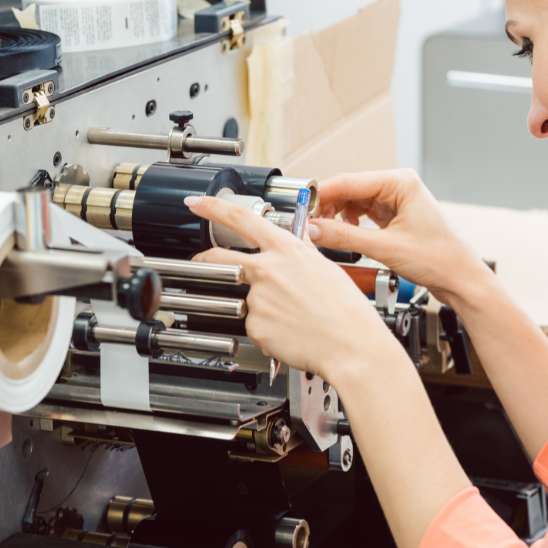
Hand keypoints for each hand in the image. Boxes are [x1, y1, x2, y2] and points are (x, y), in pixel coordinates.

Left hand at [185, 195, 399, 386]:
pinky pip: (255, 326)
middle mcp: (267, 270)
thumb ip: (300, 253)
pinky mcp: (255, 326)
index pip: (241, 219)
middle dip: (205, 259)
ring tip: (291, 317)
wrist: (350, 344)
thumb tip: (295, 243)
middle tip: (203, 262)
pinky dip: (268, 330)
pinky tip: (290, 332)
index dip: (213, 207)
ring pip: (247, 300)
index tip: (197, 202)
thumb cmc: (345, 309)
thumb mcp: (324, 267)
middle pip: (220, 258)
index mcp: (285, 250)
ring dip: (262, 308)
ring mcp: (257, 299)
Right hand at [308, 169, 488, 305]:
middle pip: (349, 190)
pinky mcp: (395, 217)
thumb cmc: (440, 259)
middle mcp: (399, 186)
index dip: (322, 194)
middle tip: (309, 225)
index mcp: (400, 182)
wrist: (462, 279)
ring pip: (354, 203)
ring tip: (325, 234)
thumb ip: (345, 238)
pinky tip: (345, 237)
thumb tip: (314, 229)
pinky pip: (364, 215)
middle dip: (328, 208)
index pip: (349, 181)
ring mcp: (397, 201)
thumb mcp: (385, 248)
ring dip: (338, 218)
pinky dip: (350, 225)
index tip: (301, 207)